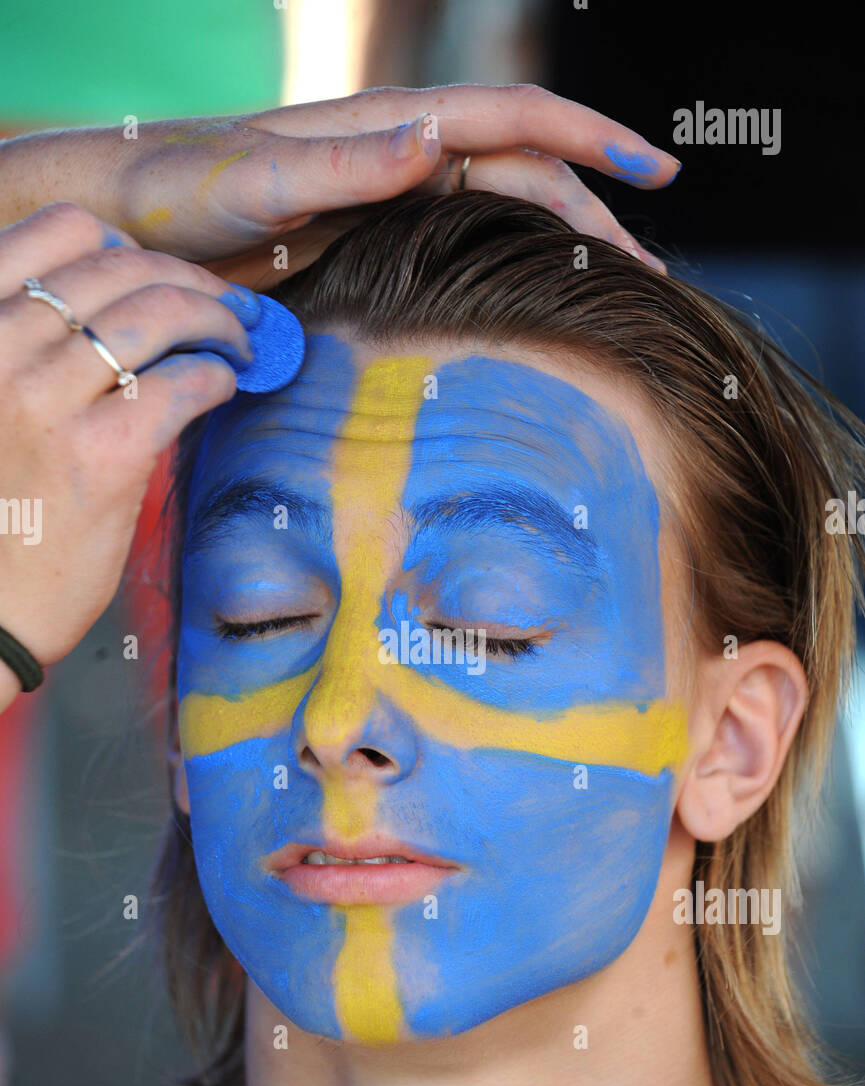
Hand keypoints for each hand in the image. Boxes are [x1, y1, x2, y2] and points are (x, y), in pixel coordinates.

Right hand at [0, 202, 249, 685]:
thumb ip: (28, 351)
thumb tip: (123, 315)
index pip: (58, 228)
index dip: (126, 242)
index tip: (157, 273)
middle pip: (120, 265)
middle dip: (190, 279)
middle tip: (227, 306)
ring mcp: (45, 399)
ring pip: (158, 312)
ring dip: (217, 318)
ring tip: (239, 341)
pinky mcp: (101, 454)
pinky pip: (181, 383)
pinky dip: (217, 375)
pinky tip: (224, 386)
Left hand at [114, 83, 677, 280]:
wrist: (136, 218)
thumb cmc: (187, 192)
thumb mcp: (264, 180)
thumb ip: (349, 164)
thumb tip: (438, 137)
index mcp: (393, 127)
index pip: (518, 120)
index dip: (594, 142)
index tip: (659, 170)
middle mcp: (404, 152)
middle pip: (529, 172)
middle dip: (597, 214)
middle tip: (651, 278)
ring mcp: (394, 193)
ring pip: (504, 208)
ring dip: (563, 243)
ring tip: (613, 291)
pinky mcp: (376, 233)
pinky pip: (465, 240)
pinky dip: (510, 263)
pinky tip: (530, 298)